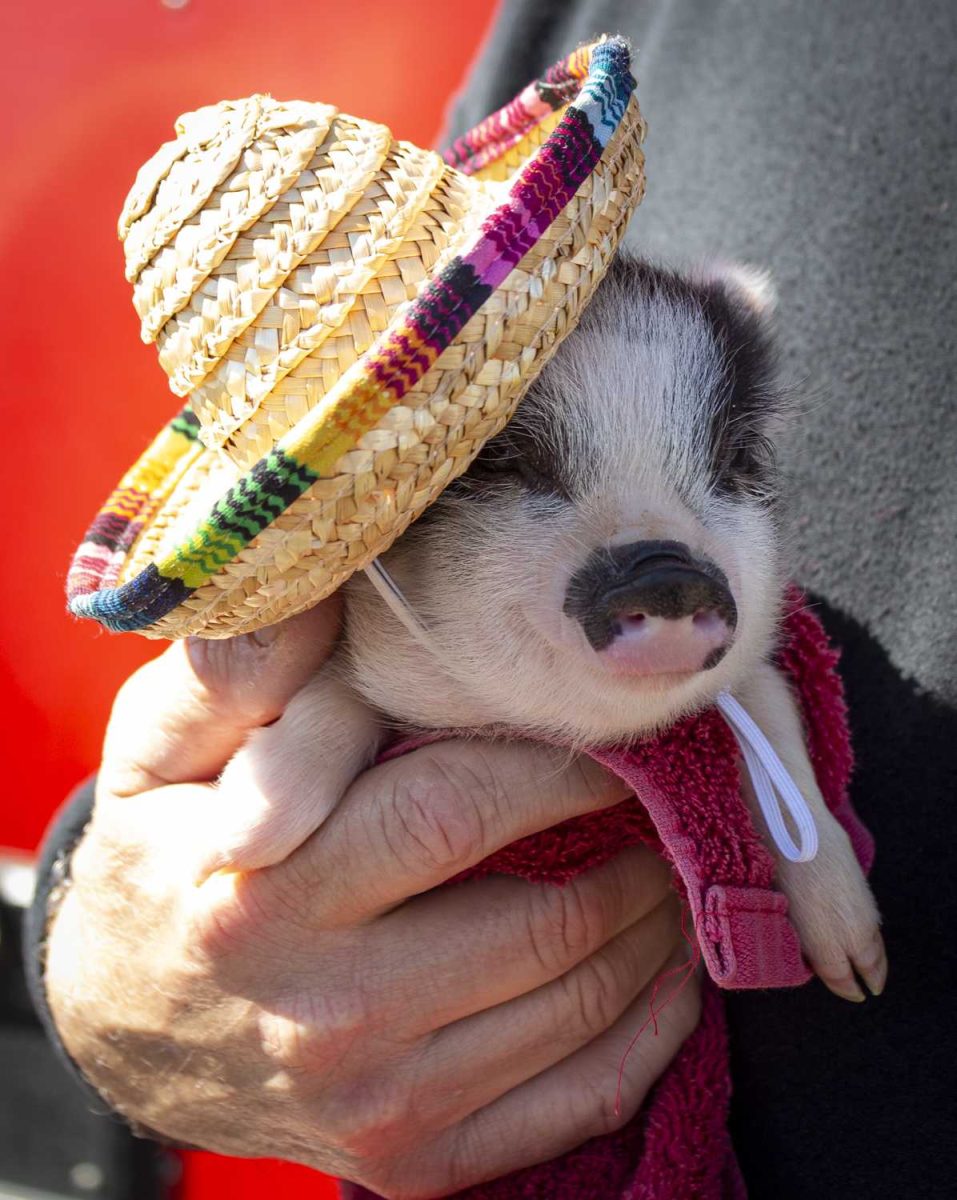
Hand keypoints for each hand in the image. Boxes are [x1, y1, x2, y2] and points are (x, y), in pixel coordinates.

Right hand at [45, 603, 698, 1197]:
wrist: (126, 1022)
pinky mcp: (417, 1162)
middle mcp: (326, 1017)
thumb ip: (234, 672)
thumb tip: (318, 594)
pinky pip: (580, 1102)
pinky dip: (649, 1031)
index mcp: (265, 896)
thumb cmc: (161, 860)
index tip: (612, 733)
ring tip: (672, 866)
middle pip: (545, 925)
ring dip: (657, 933)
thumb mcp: (159, 749)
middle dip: (636, 851)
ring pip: (579, 1012)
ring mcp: (378, 1107)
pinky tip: (666, 972)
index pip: (453, 814)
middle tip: (667, 799)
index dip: (558, 765)